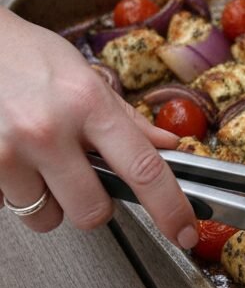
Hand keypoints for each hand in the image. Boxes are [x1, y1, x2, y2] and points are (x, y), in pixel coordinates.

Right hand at [0, 9, 197, 247]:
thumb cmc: (24, 56)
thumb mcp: (84, 75)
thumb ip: (126, 118)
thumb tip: (167, 147)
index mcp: (87, 104)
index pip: (143, 169)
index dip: (170, 208)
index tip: (184, 231)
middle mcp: (47, 130)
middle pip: (93, 212)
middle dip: (92, 203)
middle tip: (80, 175)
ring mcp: (8, 151)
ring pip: (46, 217)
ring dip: (48, 200)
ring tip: (38, 162)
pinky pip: (7, 207)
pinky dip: (13, 192)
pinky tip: (12, 159)